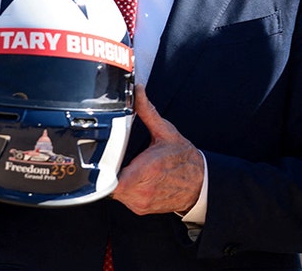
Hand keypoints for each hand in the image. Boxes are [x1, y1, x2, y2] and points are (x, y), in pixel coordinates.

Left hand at [111, 85, 203, 214]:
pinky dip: (125, 190)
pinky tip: (135, 179)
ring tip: (128, 168)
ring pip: (114, 193)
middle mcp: (143, 189)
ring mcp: (141, 202)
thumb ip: (147, 111)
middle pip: (109, 184)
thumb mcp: (165, 131)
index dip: (102, 172)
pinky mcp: (141, 209)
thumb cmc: (184, 158)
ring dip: (116, 181)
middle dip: (108, 171)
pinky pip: (124, 199)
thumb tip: (138, 92)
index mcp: (147, 169)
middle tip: (114, 160)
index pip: (111, 180)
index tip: (102, 161)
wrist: (200, 182)